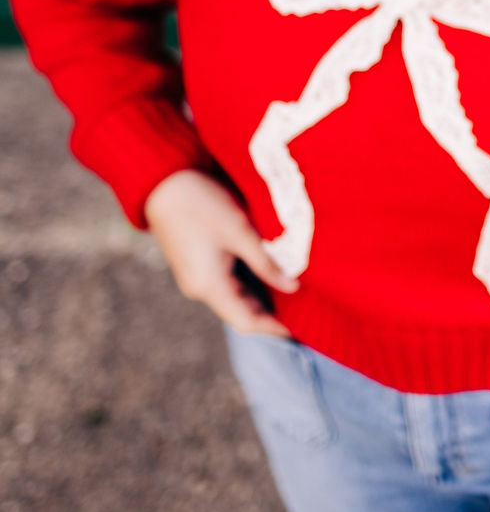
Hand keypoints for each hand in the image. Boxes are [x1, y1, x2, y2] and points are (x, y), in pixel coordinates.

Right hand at [142, 169, 297, 335]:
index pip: (246, 321)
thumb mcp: (239, 231)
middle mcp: (199, 288)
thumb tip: (294, 287)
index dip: (273, 328)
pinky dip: (249, 283)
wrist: (162, 182)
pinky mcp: (196, 262)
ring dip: (261, 297)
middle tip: (304, 310)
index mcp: (208, 286)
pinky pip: (226, 282)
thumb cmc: (201, 204)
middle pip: (241, 311)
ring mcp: (196, 276)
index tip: (300, 329)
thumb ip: (266, 262)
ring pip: (234, 296)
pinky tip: (269, 273)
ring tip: (292, 292)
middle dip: (270, 313)